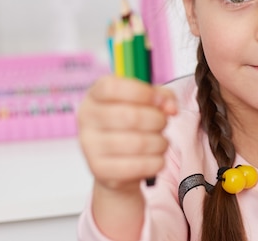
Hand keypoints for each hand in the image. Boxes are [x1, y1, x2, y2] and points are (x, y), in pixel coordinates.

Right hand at [77, 75, 177, 192]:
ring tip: (161, 142)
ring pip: (138, 143)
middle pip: (130, 116)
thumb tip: (171, 108)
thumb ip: (163, 97)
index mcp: (95, 95)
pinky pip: (138, 166)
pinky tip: (156, 158)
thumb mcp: (147, 102)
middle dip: (158, 120)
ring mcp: (90, 146)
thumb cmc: (132, 124)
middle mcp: (86, 118)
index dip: (142, 93)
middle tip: (162, 124)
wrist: (117, 162)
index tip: (159, 101)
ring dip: (160, 142)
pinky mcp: (99, 170)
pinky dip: (157, 162)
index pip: (112, 88)